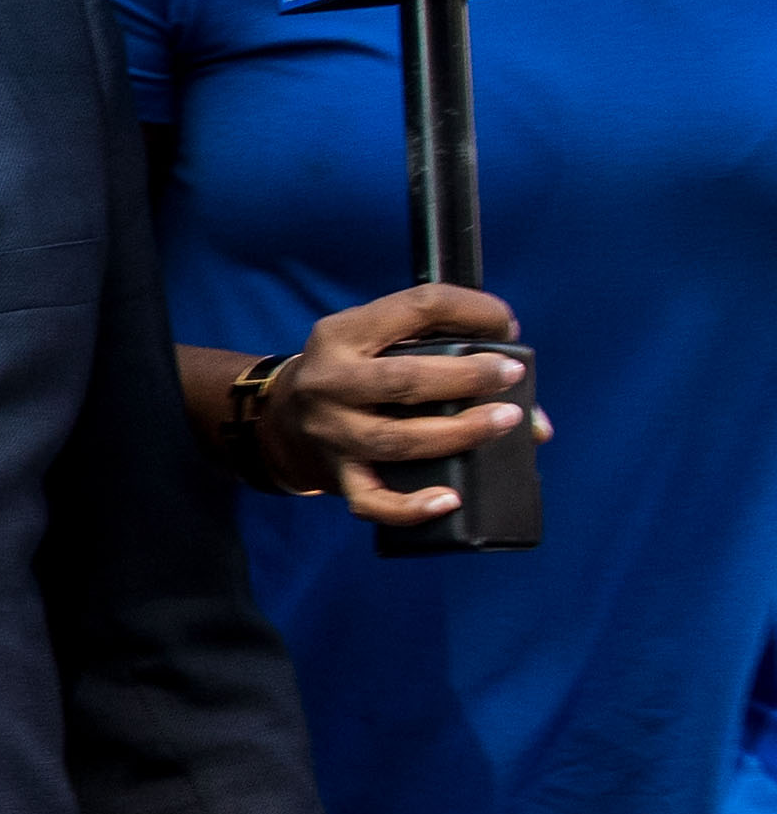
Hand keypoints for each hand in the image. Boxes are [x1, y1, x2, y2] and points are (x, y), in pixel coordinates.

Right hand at [255, 285, 551, 526]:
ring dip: (458, 433)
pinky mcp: (336, 475)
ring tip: (506, 423)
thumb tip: (533, 414)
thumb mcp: (373, 345)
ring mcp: (330, 432)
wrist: (279, 421)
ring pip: (395, 440)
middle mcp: (328, 381)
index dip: (473, 312)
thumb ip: (438, 354)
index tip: (507, 329)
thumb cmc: (354, 376)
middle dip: (467, 376)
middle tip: (510, 377)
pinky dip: (411, 506)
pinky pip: (372, 500)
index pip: (417, 307)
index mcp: (342, 333)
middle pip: (403, 380)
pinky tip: (449, 500)